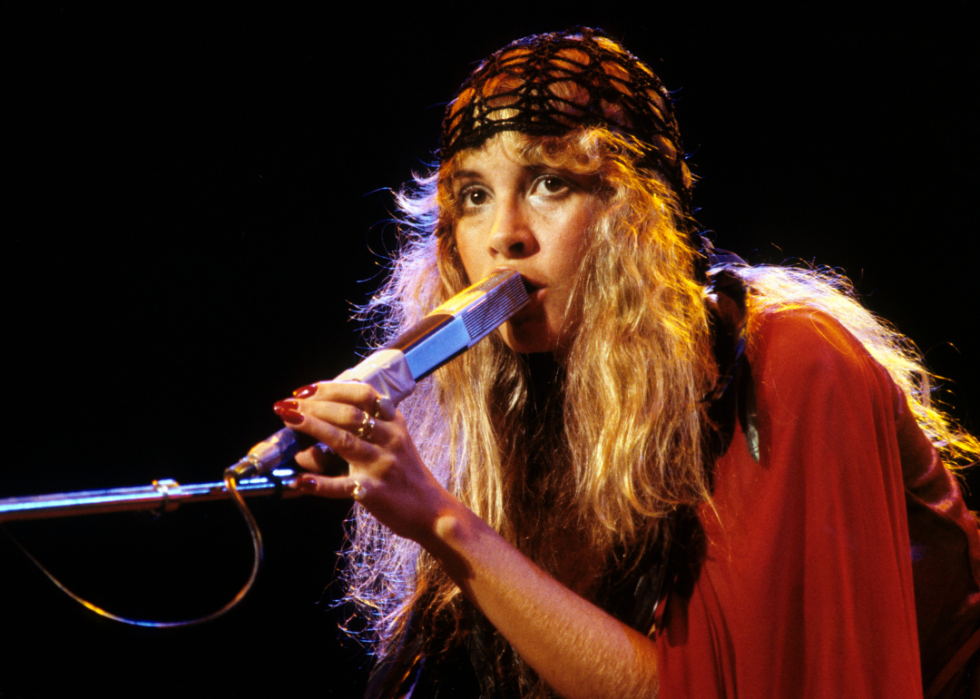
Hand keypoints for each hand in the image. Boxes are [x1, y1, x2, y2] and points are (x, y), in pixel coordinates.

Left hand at [273, 381, 453, 542]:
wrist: (431, 510)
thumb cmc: (405, 475)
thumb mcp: (392, 443)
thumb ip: (358, 434)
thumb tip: (309, 440)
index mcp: (394, 422)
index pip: (362, 394)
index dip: (330, 388)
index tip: (304, 390)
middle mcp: (390, 439)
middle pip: (349, 414)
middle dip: (313, 406)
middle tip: (286, 405)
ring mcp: (382, 465)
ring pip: (343, 441)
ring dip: (312, 428)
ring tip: (288, 420)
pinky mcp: (374, 492)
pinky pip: (342, 486)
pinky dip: (318, 483)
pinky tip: (298, 480)